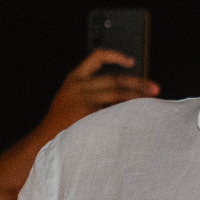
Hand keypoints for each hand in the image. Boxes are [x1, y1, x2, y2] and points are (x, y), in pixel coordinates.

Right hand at [37, 49, 158, 137]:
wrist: (44, 143)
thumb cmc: (61, 126)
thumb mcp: (71, 101)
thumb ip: (91, 92)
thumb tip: (125, 93)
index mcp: (73, 79)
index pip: (96, 57)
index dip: (115, 56)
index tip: (131, 61)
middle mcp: (78, 86)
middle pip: (116, 79)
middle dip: (139, 84)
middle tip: (155, 89)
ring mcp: (82, 99)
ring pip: (118, 93)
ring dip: (138, 97)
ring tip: (153, 101)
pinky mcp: (87, 113)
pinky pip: (114, 111)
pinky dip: (128, 113)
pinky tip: (138, 118)